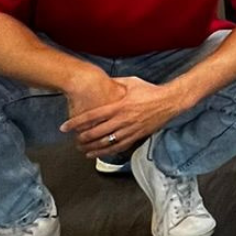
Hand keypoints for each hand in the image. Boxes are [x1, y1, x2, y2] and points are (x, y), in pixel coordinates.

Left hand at [62, 75, 184, 156]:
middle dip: (82, 137)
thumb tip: (103, 81)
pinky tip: (98, 153)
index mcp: (119, 106)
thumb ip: (116, 84)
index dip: (76, 122)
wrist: (170, 101)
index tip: (65, 127)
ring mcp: (130, 129)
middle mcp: (123, 119)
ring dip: (92, 147)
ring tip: (82, 149)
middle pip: (96, 132)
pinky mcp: (137, 136)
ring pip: (106, 142)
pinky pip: (119, 147)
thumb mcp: (132, 82)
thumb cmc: (151, 91)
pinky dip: (106, 152)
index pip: (92, 116)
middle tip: (73, 139)